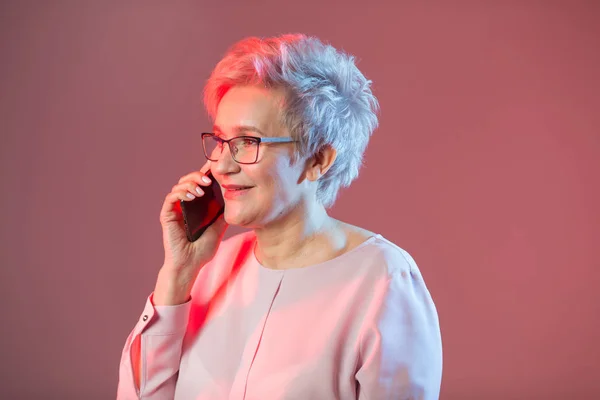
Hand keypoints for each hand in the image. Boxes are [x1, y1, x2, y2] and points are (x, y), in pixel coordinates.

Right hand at [158, 161, 227, 280]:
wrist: (191, 265)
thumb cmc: (203, 249)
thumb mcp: (219, 228)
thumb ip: (223, 213)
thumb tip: (234, 199)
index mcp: (196, 206)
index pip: (199, 184)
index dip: (205, 173)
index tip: (215, 167)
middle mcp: (184, 205)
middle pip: (188, 180)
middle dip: (198, 175)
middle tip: (208, 179)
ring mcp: (175, 209)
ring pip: (179, 186)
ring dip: (190, 183)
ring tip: (201, 190)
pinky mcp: (167, 215)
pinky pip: (171, 198)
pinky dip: (180, 193)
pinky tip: (190, 196)